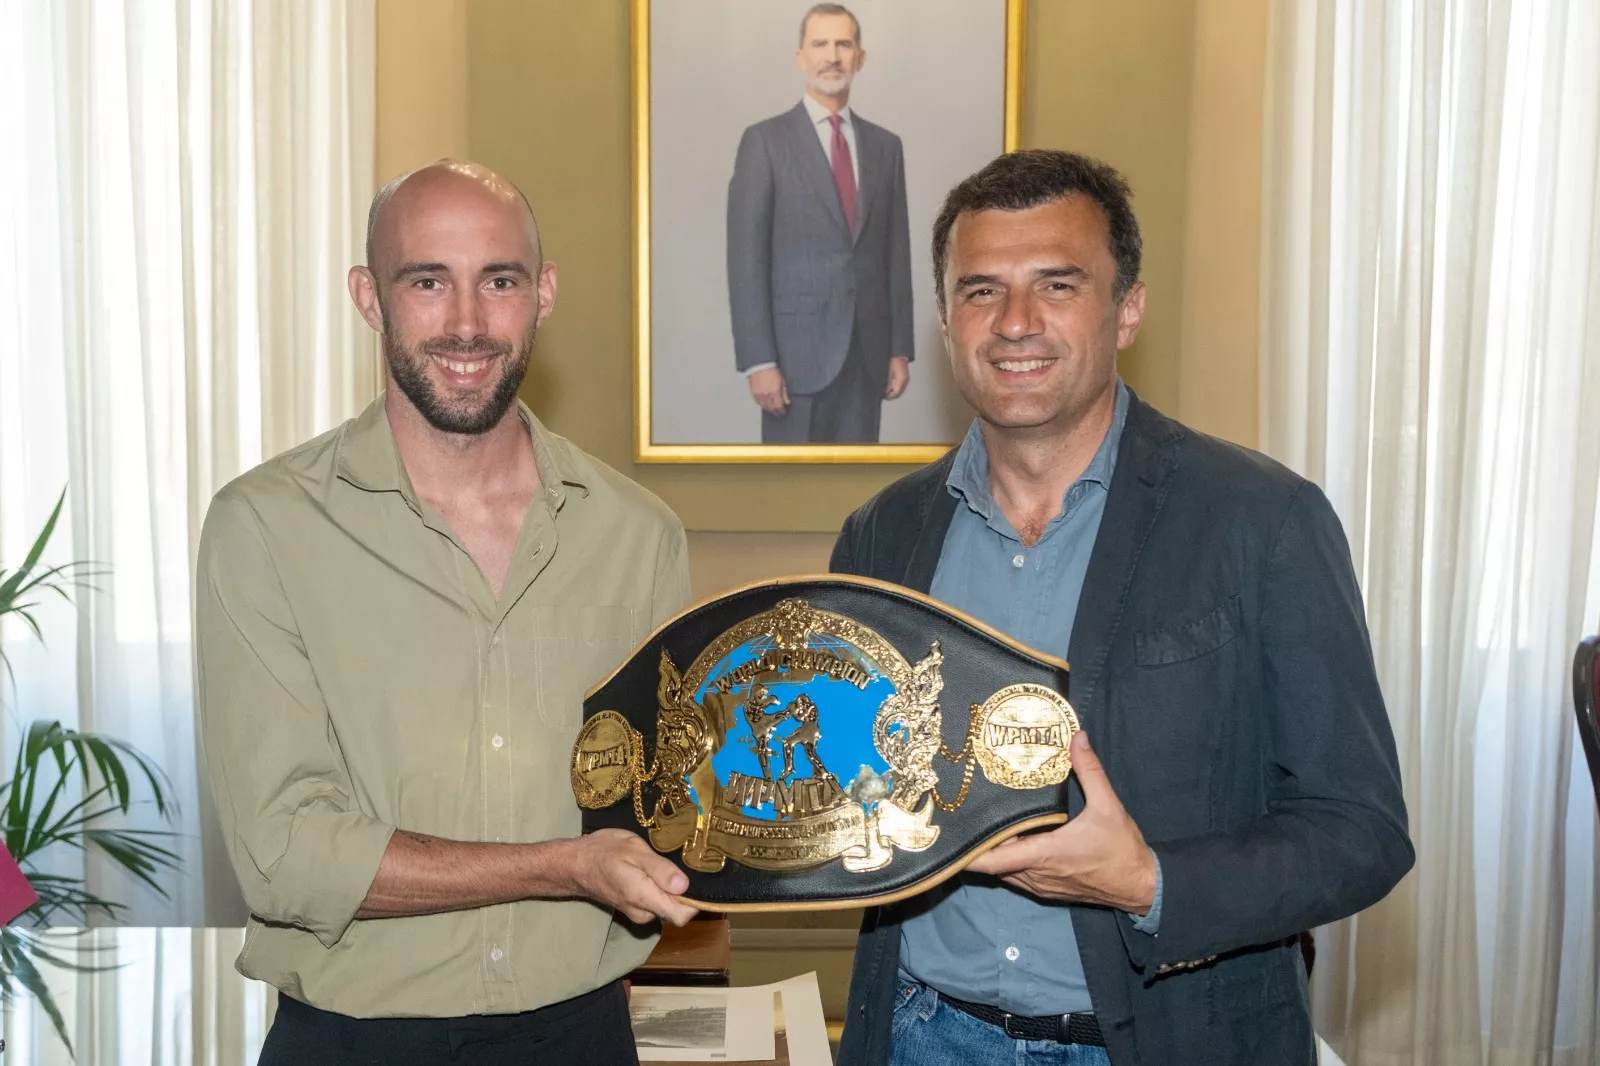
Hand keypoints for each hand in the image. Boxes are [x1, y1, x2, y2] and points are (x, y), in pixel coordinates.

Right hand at [559, 829, 697, 926]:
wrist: (575, 863)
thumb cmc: (604, 852)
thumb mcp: (634, 851)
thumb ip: (660, 870)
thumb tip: (685, 886)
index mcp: (644, 898)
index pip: (682, 915)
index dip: (697, 900)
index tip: (702, 878)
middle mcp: (643, 912)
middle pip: (678, 910)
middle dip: (685, 890)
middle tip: (685, 863)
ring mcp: (638, 912)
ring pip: (667, 905)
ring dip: (672, 888)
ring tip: (669, 862)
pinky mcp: (635, 907)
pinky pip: (657, 901)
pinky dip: (662, 888)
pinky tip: (657, 869)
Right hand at [749, 367, 788, 414]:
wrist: (760, 365)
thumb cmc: (771, 370)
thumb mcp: (782, 380)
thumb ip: (785, 392)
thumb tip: (787, 401)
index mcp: (775, 392)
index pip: (778, 407)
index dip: (781, 411)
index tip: (783, 412)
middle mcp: (766, 395)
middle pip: (771, 408)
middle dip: (775, 411)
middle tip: (778, 413)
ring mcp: (759, 395)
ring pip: (764, 407)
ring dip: (769, 409)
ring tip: (772, 409)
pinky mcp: (754, 393)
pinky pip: (758, 402)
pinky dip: (762, 404)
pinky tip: (765, 404)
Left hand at [884, 356, 909, 399]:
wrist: (900, 355)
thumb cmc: (894, 362)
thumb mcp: (889, 373)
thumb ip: (888, 383)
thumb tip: (886, 391)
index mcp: (901, 380)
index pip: (896, 393)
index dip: (890, 396)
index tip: (885, 397)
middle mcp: (905, 381)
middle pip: (899, 393)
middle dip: (892, 395)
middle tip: (886, 395)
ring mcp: (907, 380)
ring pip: (901, 391)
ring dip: (895, 392)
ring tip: (888, 391)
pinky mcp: (906, 378)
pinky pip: (902, 387)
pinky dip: (897, 389)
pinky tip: (892, 387)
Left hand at [965, 732, 1155, 913]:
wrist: (1140, 886)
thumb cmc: (1122, 849)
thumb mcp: (1108, 806)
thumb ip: (1090, 771)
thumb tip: (1077, 738)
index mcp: (1044, 854)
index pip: (993, 861)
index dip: (968, 852)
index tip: (953, 835)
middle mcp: (1036, 874)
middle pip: (993, 865)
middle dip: (980, 843)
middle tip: (970, 816)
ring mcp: (1041, 887)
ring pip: (1004, 873)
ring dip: (996, 854)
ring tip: (988, 824)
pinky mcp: (1048, 892)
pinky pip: (1017, 878)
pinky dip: (1009, 863)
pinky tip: (1013, 842)